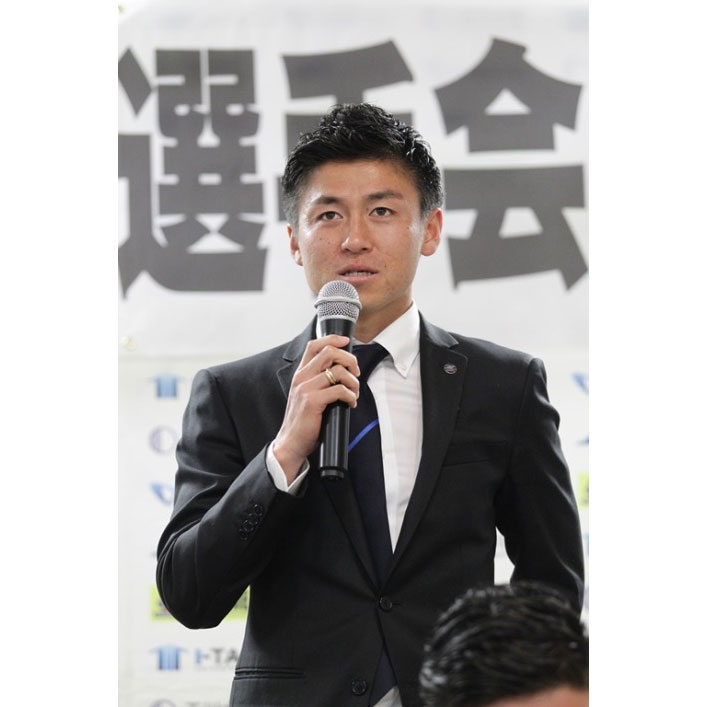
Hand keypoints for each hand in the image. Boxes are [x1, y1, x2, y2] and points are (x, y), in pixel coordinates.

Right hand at [272, 335, 359, 483]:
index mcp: (300, 374)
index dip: (333, 339)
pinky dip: (350, 396)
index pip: (314, 345)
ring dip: (353, 381)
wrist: (291, 442)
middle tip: (356, 372)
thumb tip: (342, 370)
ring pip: (338, 371)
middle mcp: (301, 377)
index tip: (347, 342)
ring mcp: (306, 389)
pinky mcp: (312, 401)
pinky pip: (340, 390)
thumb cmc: (303, 421)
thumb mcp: (306, 395)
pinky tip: (350, 404)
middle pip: (329, 352)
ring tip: (354, 393)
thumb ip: (318, 381)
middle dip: (349, 359)